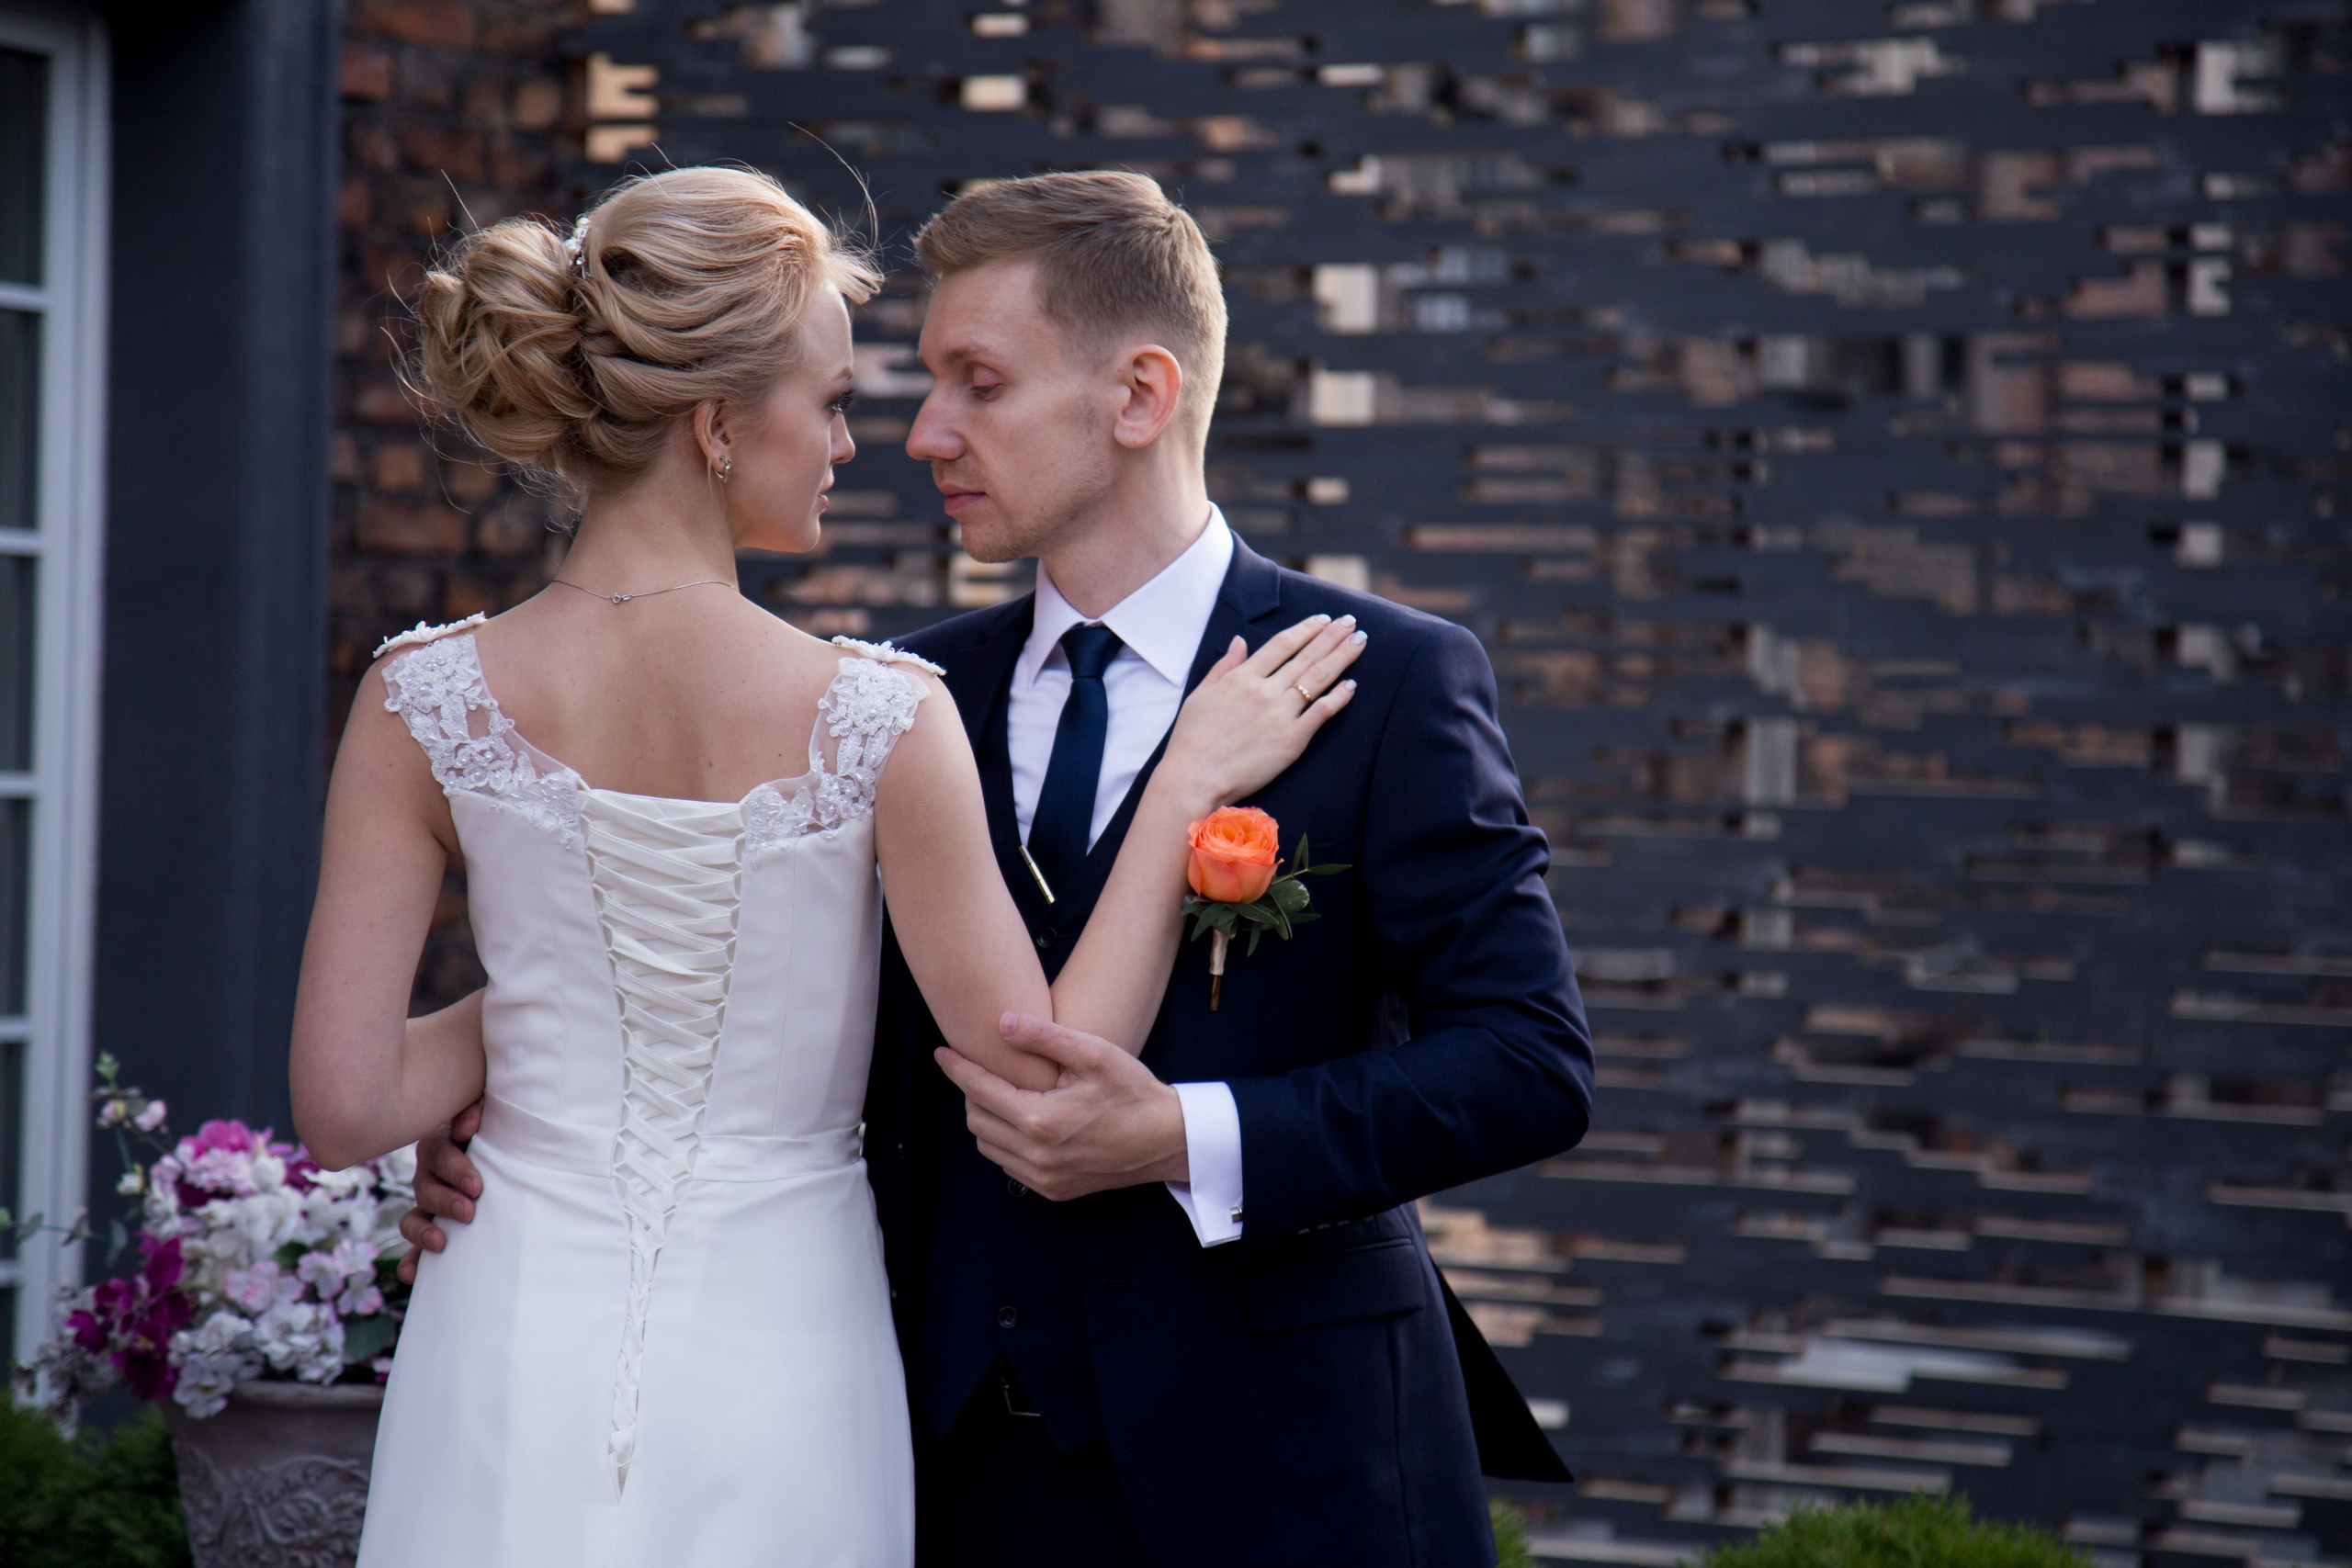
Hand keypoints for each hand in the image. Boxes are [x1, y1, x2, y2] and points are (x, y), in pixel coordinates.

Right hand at [394, 1100, 483, 1284]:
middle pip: (426, 1190)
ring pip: (413, 1219)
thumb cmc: (492, 1130)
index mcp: (439, 1146)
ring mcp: (427, 1204)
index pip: (440, 1156)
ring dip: (423, 1232)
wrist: (495, 1149)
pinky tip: (411, 1275)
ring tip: (440, 1244)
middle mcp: (428, 1176)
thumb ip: (474, 1113)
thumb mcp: (481, 1116)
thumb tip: (472, 1120)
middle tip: (468, 1212)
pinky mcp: (432, 1227)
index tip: (476, 1186)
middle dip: (446, 1202)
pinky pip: (414, 1246)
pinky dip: (411, 1260)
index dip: (455, 1170)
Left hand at [934, 1013, 1189, 1199]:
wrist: (1168, 1140)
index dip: (957, 1069)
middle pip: (977, 1119)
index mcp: (1040, 1120)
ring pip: (989, 1146)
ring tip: (1000, 1093)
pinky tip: (1020, 1121)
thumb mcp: (1093, 1053)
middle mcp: (1036, 1155)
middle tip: (981, 1068)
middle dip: (972, 1091)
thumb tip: (1000, 1023)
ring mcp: (1044, 1178)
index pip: (979, 1090)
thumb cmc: (1134, 1092)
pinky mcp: (1054, 1190)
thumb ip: (1043, 1036)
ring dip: (986, 1118)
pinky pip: (1009, 1166)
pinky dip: (1004, 1142)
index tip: (942, 1053)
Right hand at [1162, 614, 1364, 806]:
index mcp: (1242, 677)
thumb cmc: (1192, 739)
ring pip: (1318, 678)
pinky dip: (1339, 697)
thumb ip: (1224, 666)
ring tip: (1359, 641)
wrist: (1194, 777)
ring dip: (1341, 657)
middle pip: (1306, 656)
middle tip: (1351, 622)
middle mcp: (1265, 691)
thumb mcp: (1201, 694)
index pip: (1282, 645)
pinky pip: (1321, 713)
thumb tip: (1240, 640)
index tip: (1323, 619)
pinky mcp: (1292, 740)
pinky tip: (1352, 685)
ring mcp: (1280, 715)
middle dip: (1332, 636)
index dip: (1306, 629)